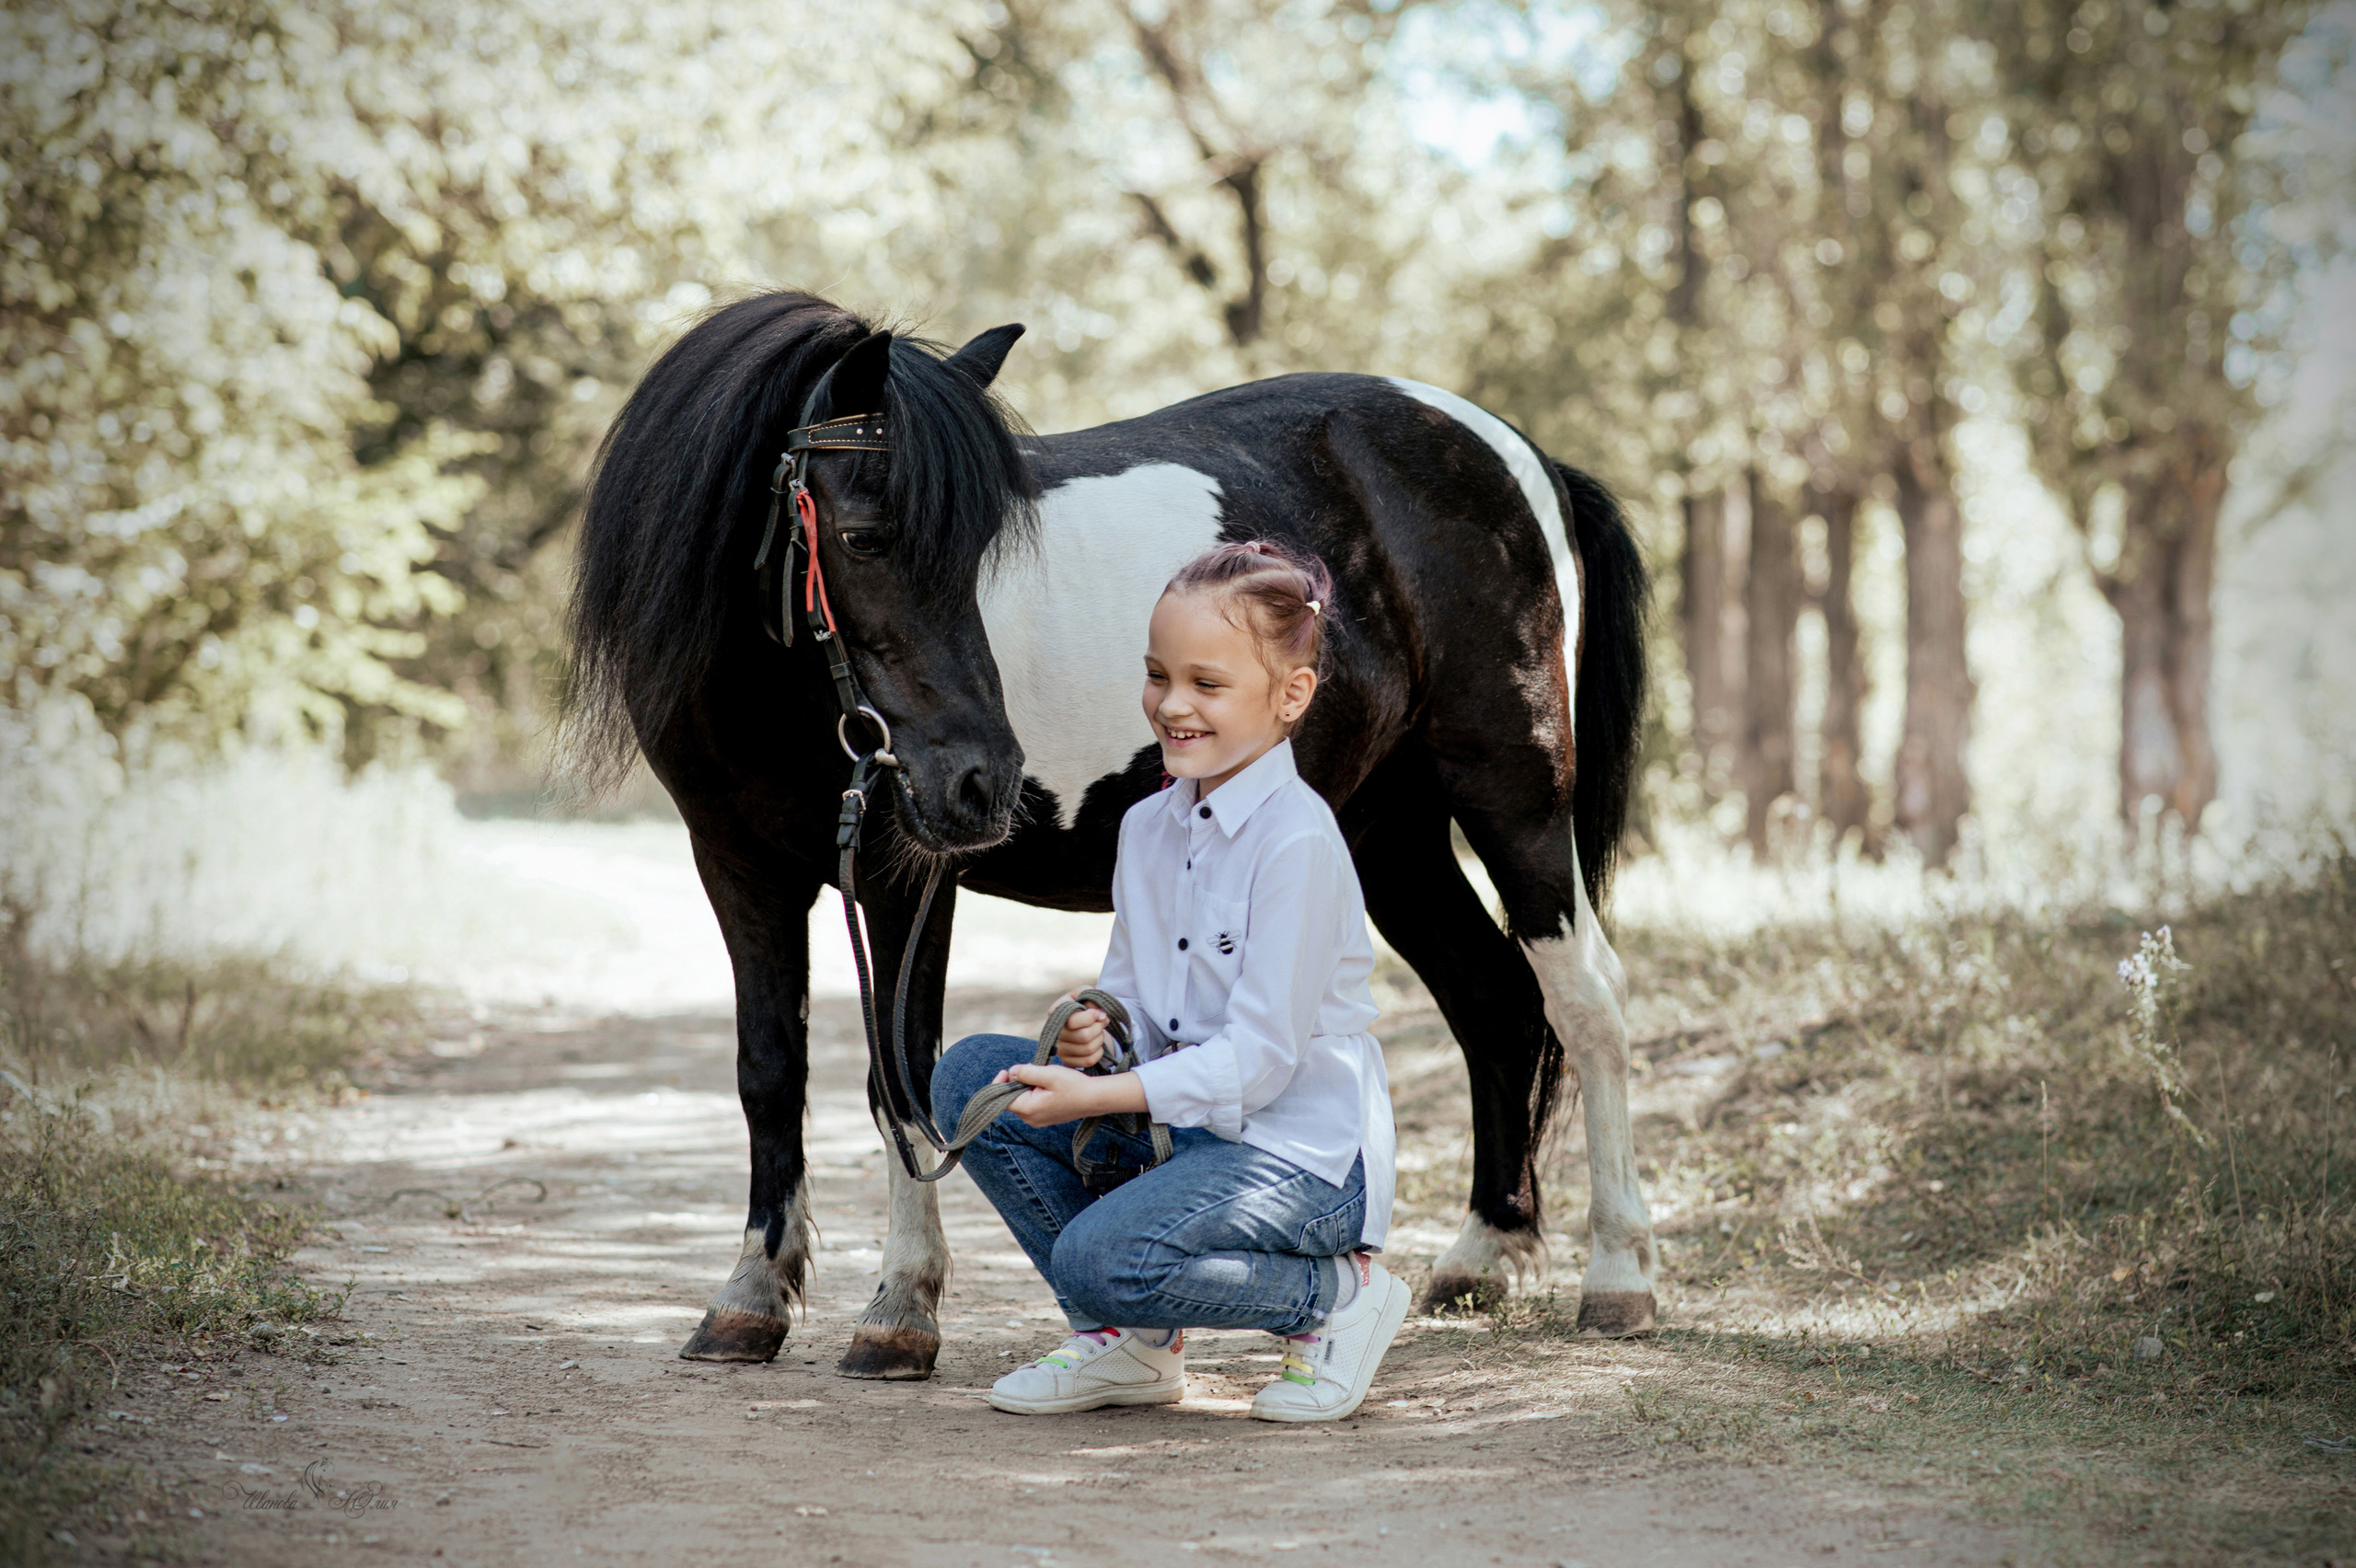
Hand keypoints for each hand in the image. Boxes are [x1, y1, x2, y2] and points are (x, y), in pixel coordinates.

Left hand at [990, 1061, 1147, 1127]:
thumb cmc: (1073, 1086)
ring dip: (1026, 1087)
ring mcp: (1037, 1120)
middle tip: (1033, 1070)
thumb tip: (1011, 1072)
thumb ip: (1026, 1072)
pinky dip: (1034, 1092)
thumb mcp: (1048, 1074)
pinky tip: (1048, 1085)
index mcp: (1028, 1109)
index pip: (1001, 1099)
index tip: (1005, 1070)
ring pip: (1021, 1100)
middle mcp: (1030, 1119)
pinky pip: (1031, 1103)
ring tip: (1044, 1078)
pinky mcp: (1044, 1117)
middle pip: (1011, 1098)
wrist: (1094, 1098)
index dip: (999, 1084)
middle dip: (1017, 1082)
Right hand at [1054, 993, 1108, 1069]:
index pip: (1074, 1021)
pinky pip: (1089, 1061)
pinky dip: (1098, 1052)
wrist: (1081, 1020)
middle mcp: (1054, 1032)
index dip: (1091, 1017)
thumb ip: (1091, 997)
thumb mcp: (1085, 993)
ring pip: (1088, 1049)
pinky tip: (1096, 1043)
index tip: (1099, 1013)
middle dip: (1099, 1028)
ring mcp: (1060, 1049)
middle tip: (1101, 1023)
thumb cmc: (1083, 1005)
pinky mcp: (1067, 1061)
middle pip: (1084, 1036)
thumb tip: (1100, 1015)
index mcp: (1055, 1012)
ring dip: (1100, 1039)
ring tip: (1098, 1032)